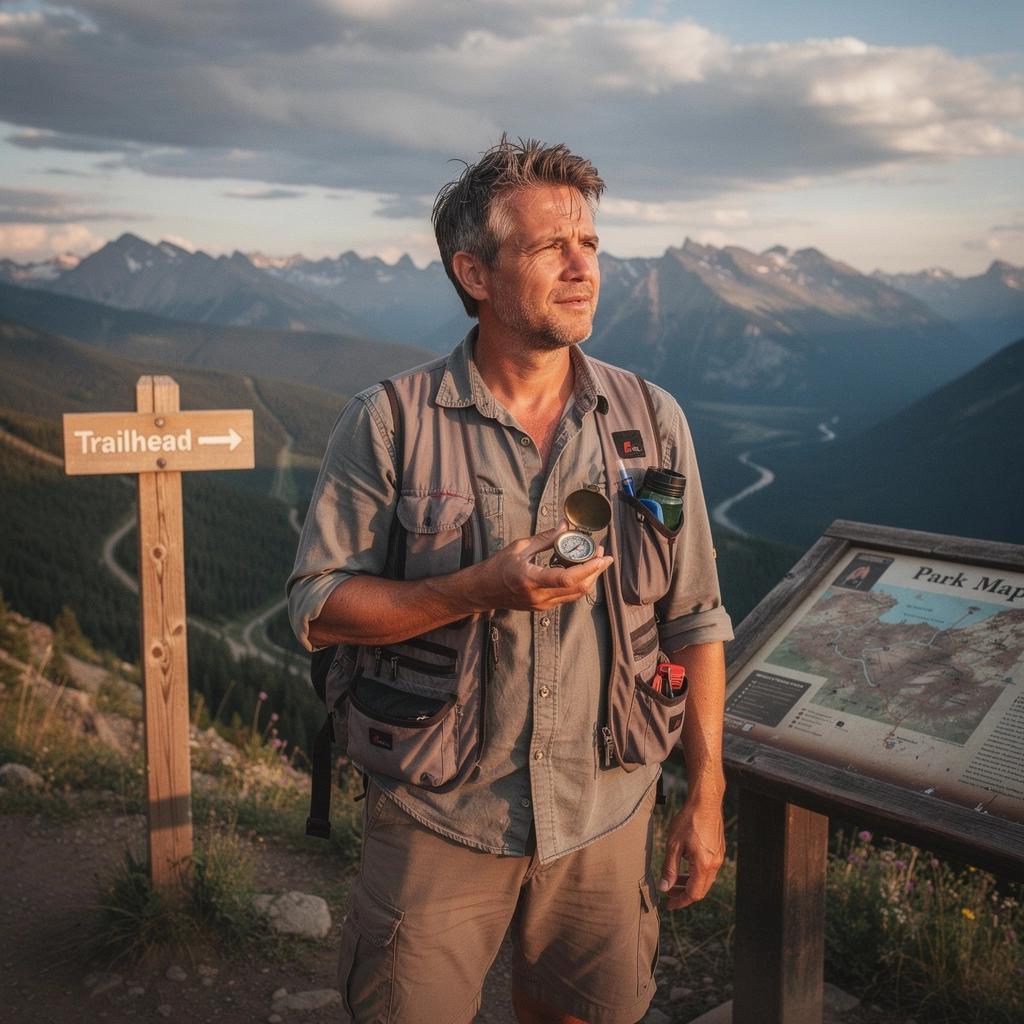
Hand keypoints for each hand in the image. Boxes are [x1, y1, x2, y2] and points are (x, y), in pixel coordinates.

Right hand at [472, 522, 612, 611]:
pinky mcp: (543, 607)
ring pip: (576, 595)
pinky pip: (568, 597)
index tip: (602, 557)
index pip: (568, 578)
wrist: (483, 590)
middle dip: (596, 571)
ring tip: (596, 561)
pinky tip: (582, 571)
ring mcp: (543, 604)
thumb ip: (545, 538)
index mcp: (532, 579)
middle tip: (603, 555)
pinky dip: (580, 584)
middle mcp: (539, 596)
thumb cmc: (498, 567)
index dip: (589, 568)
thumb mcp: (520, 547)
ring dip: (590, 578)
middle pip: (578, 589)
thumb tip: (564, 526)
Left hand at [657, 791, 725, 909]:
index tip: (669, 905)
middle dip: (684, 894)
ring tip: (674, 880)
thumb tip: (665, 888)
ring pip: (705, 880)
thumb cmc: (688, 820)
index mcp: (704, 865)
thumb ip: (669, 868)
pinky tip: (685, 866)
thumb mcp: (673, 845)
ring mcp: (719, 857)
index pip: (693, 894)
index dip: (680, 901)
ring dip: (690, 883)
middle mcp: (714, 864)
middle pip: (701, 890)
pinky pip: (708, 869)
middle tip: (669, 893)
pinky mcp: (719, 850)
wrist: (706, 802)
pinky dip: (696, 873)